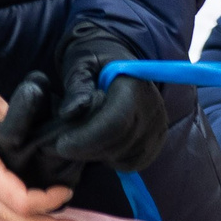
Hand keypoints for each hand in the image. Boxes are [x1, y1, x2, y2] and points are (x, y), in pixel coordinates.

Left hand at [42, 23, 168, 172]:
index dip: (87, 139)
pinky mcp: (157, 137)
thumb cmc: (93, 58)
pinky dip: (115, 159)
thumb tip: (69, 113)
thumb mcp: (79, 63)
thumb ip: (75, 86)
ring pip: (127, 156)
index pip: (116, 122)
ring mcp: (158, 124)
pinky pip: (136, 162)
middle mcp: (152, 106)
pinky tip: (100, 144)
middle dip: (88, 149)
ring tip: (80, 140)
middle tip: (62, 145)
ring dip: (100, 154)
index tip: (61, 145)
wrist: (115, 58)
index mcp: (134, 84)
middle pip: (120, 143)